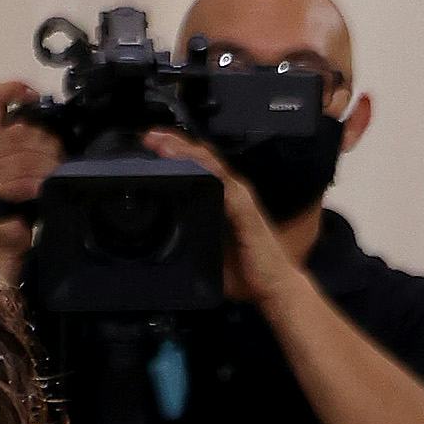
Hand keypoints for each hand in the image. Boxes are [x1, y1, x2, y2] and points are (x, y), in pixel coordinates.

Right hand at [0, 82, 55, 227]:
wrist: (1, 236)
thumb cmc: (14, 197)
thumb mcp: (19, 160)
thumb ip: (28, 140)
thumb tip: (55, 127)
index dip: (13, 90)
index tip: (34, 96)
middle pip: (19, 130)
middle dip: (45, 142)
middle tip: (60, 155)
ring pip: (23, 156)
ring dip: (46, 165)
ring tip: (56, 173)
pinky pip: (22, 180)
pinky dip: (38, 183)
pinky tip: (45, 188)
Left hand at [143, 131, 296, 306]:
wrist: (272, 286)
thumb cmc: (245, 273)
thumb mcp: (208, 257)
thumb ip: (190, 245)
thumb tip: (164, 248)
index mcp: (223, 200)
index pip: (198, 168)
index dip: (176, 155)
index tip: (152, 148)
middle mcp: (232, 192)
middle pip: (202, 158)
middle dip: (176, 143)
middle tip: (150, 136)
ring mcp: (239, 197)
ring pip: (210, 163)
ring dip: (186, 150)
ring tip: (162, 143)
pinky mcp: (244, 207)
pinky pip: (223, 180)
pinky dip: (204, 169)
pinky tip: (188, 163)